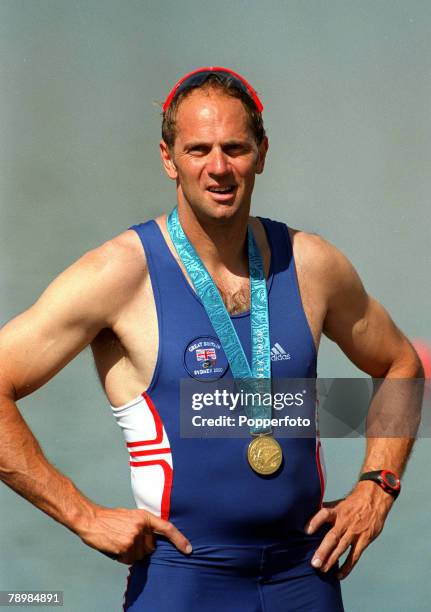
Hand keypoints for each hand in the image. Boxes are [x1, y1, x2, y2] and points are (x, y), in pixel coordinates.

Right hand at [77, 505, 191, 563]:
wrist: (92, 520)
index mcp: (145, 516)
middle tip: (126, 538)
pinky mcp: (126, 547)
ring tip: (119, 541)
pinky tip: (115, 547)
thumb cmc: (110, 519)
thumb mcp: (131, 516)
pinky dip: (123, 558)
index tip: (188, 549)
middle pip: (151, 547)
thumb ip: (143, 526)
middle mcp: (142, 527)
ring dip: (131, 553)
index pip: (167, 528)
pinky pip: (130, 560)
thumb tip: (152, 542)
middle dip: (142, 547)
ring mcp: (134, 538)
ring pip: (140, 555)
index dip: (179, 539)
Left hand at [305, 482, 393, 579]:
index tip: (306, 531)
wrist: (374, 499)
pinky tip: (339, 574)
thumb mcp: (337, 503)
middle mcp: (345, 522)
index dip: (315, 521)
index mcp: (337, 511)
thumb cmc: (352, 503)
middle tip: (314, 563)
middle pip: (332, 537)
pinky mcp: (364, 540)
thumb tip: (306, 513)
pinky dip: (347, 566)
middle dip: (323, 551)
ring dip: (332, 560)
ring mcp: (355, 532)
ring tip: (322, 570)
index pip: (324, 514)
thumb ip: (324, 511)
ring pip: (342, 548)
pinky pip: (355, 555)